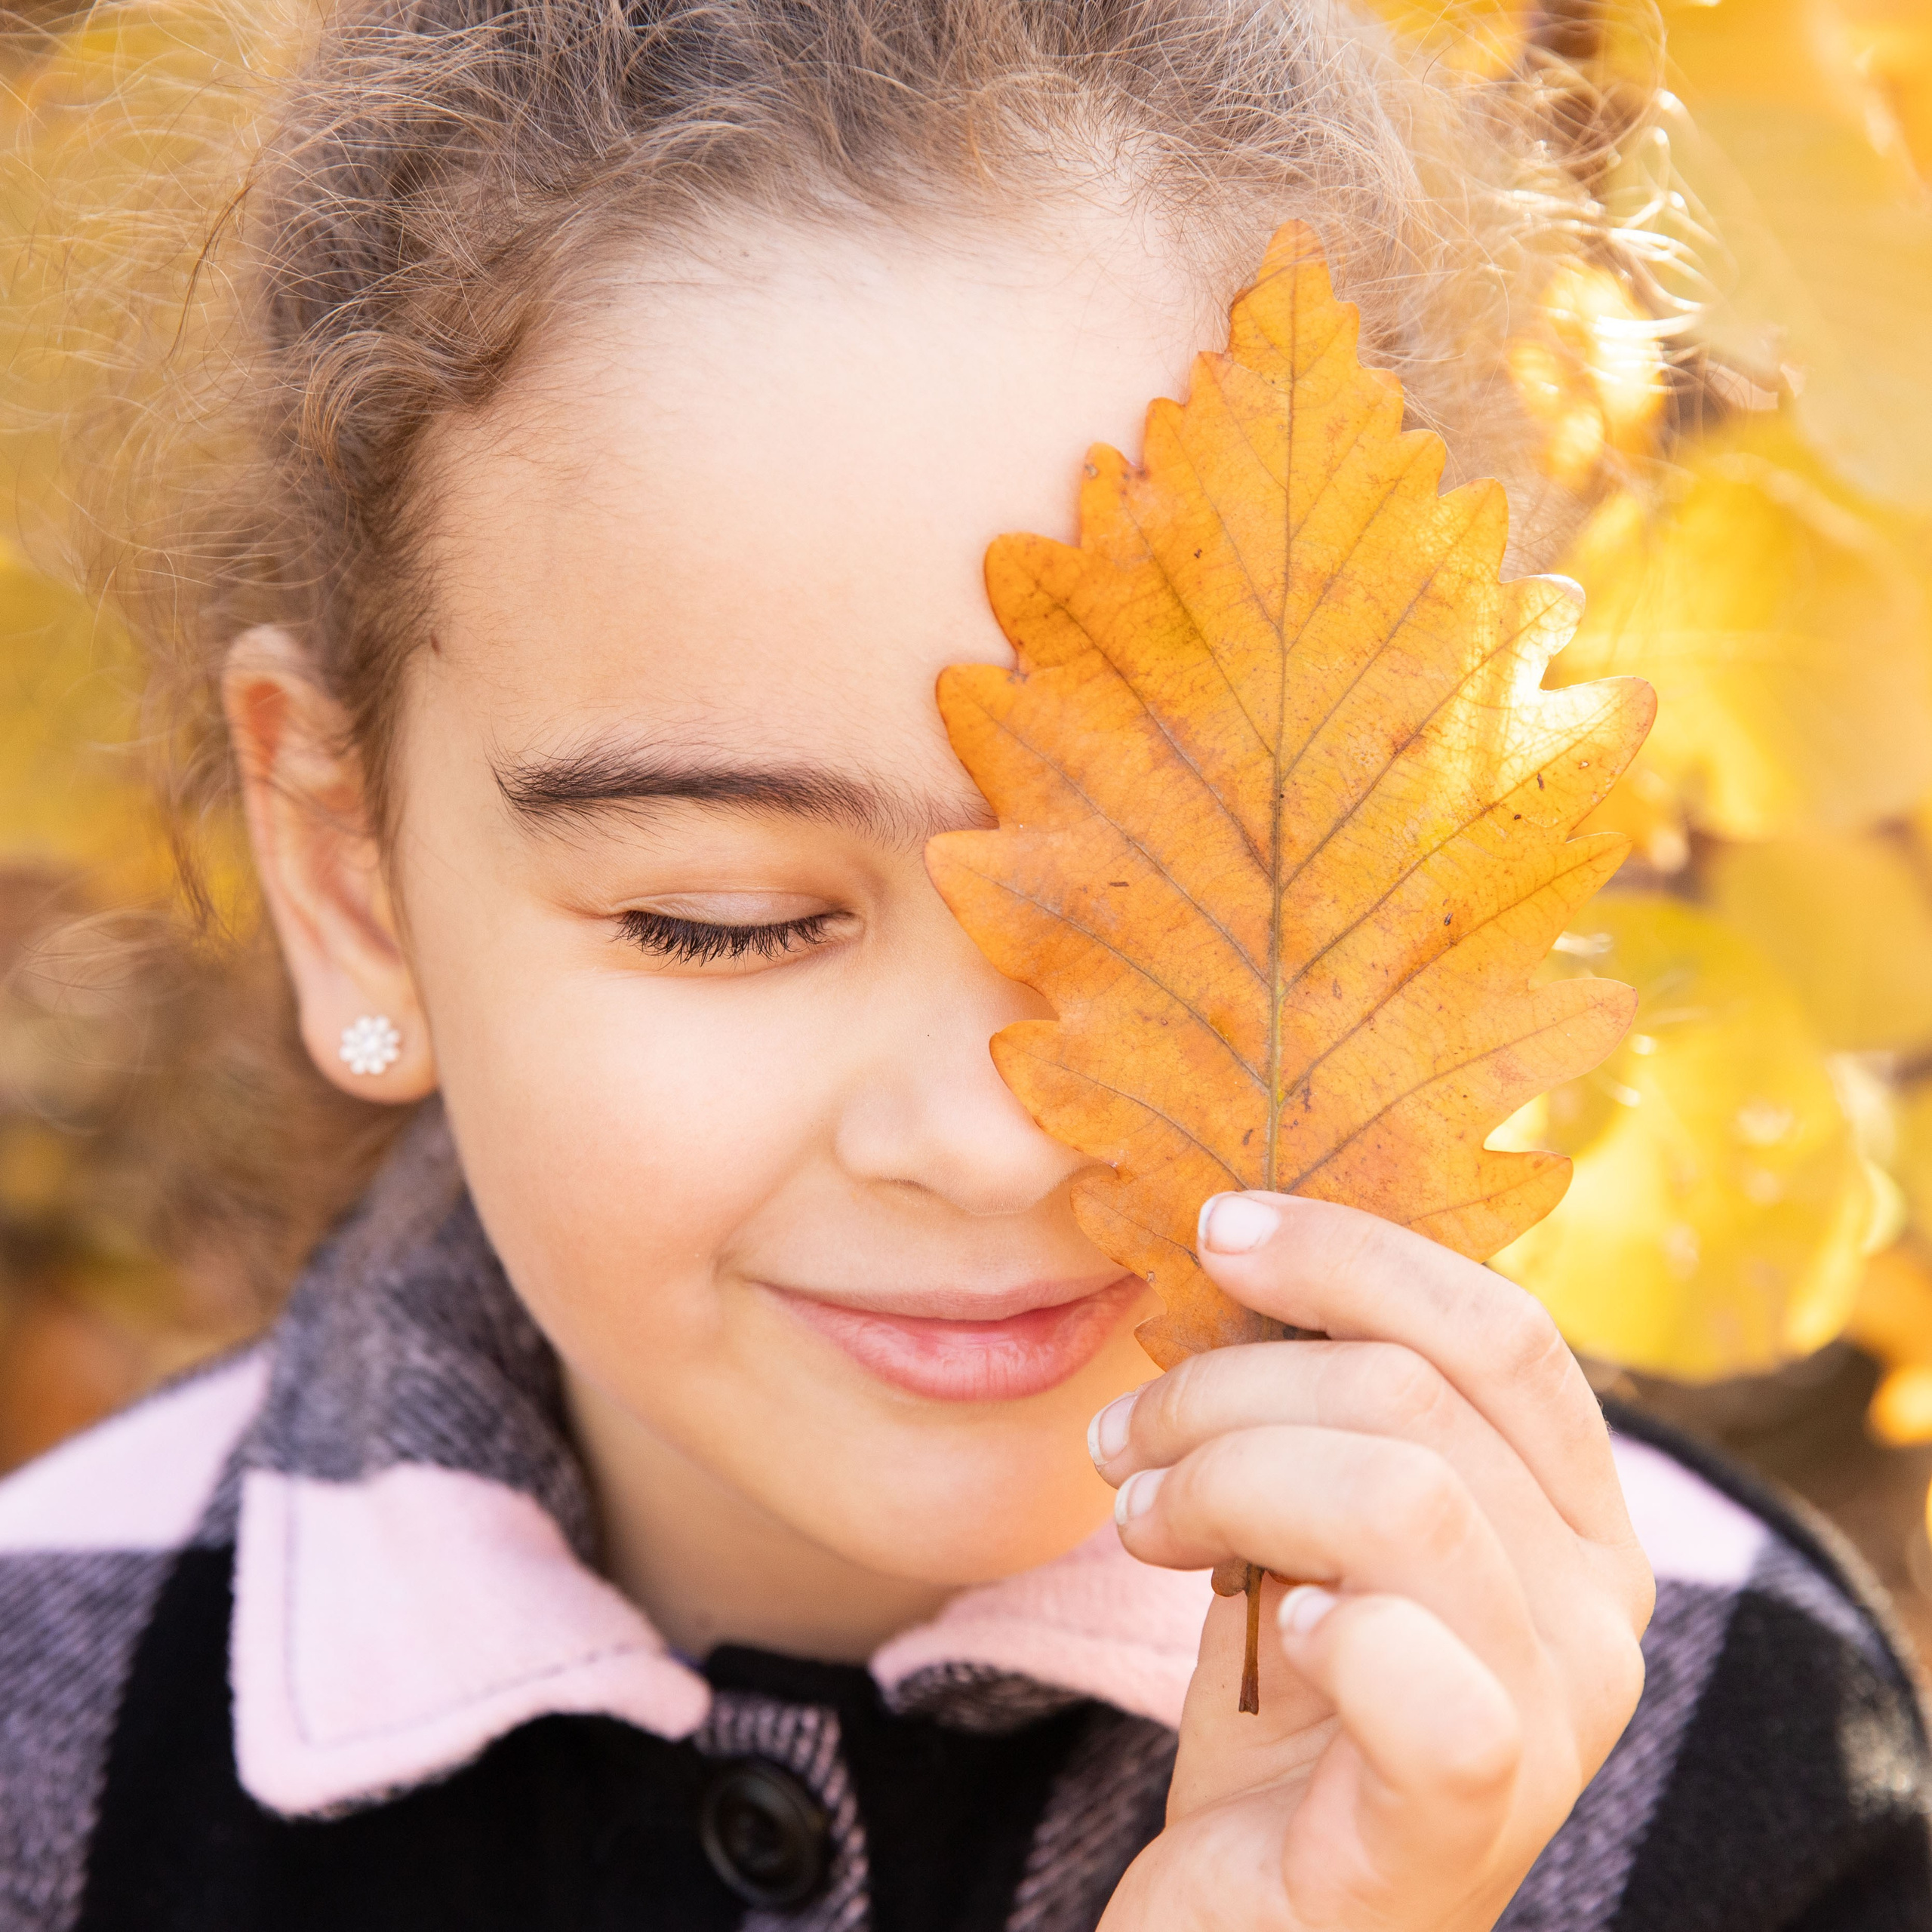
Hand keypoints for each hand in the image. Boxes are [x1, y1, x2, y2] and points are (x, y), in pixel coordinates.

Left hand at [1091, 1192, 1652, 1931]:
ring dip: (1226, 1475)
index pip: (1501, 1326)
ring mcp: (1553, 1727)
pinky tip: (1269, 1632)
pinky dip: (1330, 1630)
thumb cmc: (1282, 1707)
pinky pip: (1427, 1687)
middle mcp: (1601, 1615)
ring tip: (1142, 1519)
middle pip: (1419, 1394)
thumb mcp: (1308, 1522)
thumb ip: (1321, 1406)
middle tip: (1125, 1435)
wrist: (1254, 1913)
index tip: (1217, 1231)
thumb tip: (1245, 1241)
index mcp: (1575, 1516)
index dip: (1354, 1253)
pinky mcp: (1460, 1831)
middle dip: (1231, 1382)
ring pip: (1403, 1499)